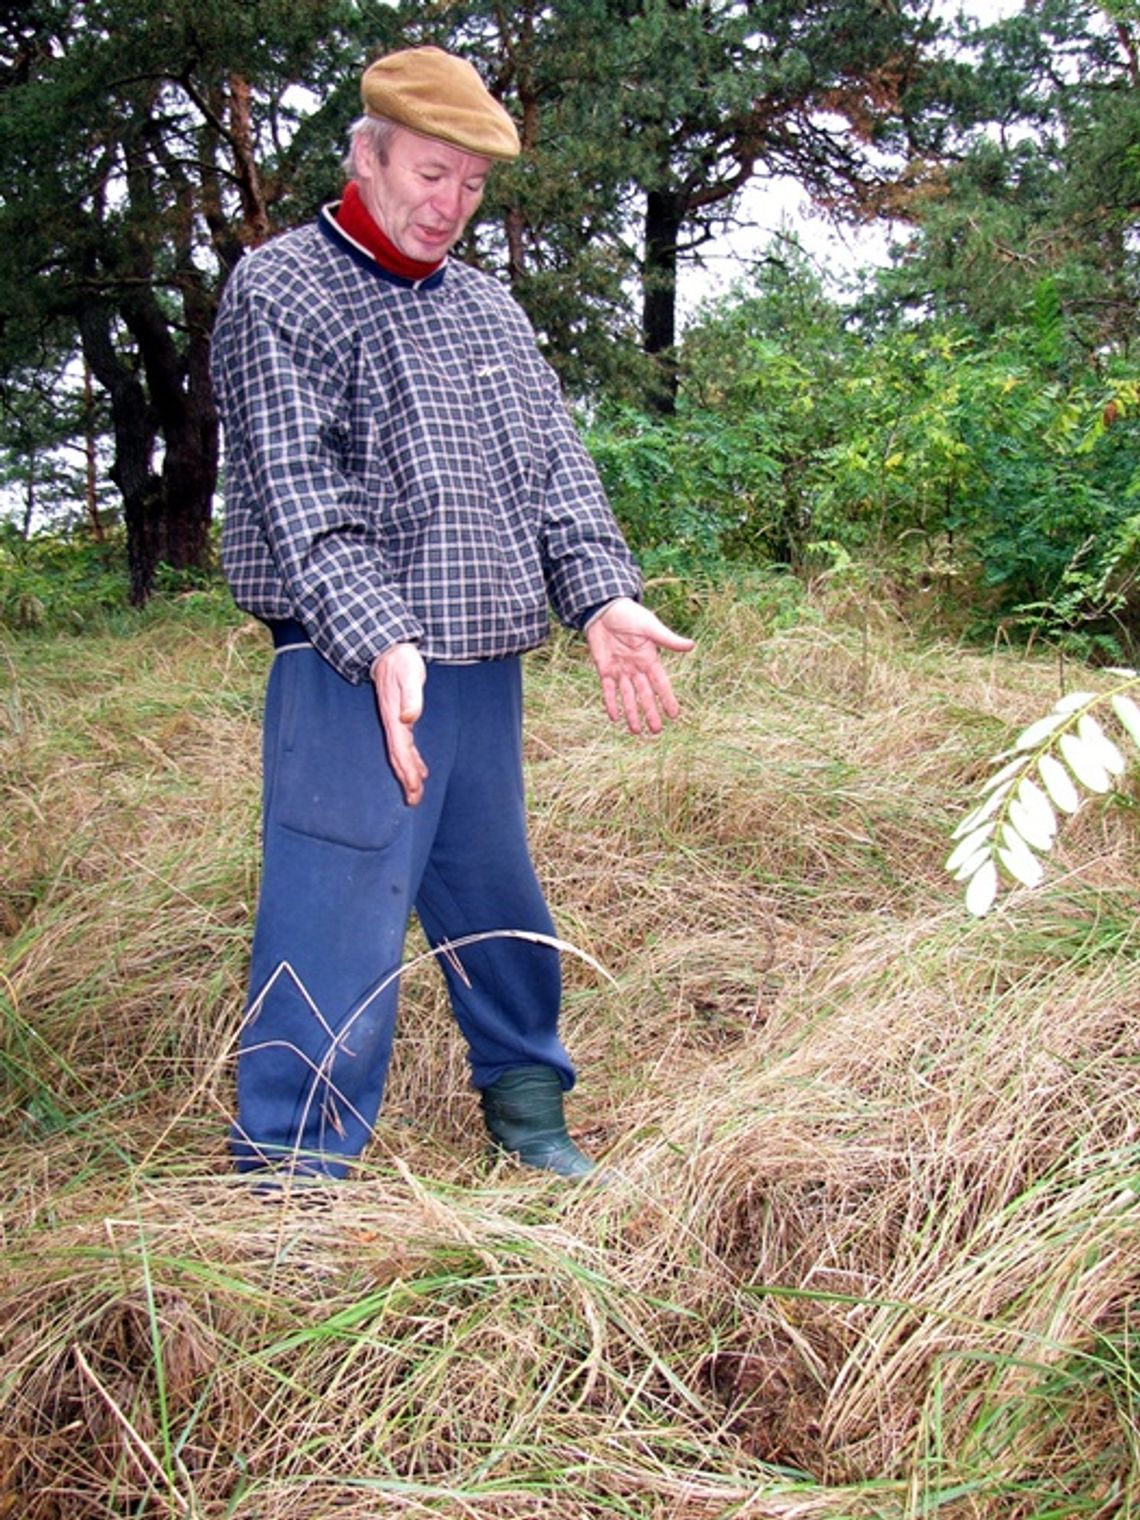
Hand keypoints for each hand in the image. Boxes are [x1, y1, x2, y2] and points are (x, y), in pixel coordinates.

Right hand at [371, 642, 427, 804]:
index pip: (400, 749)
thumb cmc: (401, 661)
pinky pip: (404, 744)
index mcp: (394, 716)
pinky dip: (411, 759)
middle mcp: (393, 722)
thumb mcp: (410, 674)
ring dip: (407, 773)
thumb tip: (411, 718)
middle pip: (398, 757)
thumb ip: (412, 696)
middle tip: (413, 801)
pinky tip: (420, 770)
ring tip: (414, 794)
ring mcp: (394, 721)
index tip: (414, 788)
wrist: (389, 650)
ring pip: (400, 753)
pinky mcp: (399, 717)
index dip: (407, 770)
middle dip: (405, 779)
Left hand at [585, 597, 693, 734]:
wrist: (603, 609)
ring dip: (632, 713)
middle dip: (650, 713)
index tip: (674, 715)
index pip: (661, 684)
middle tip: (656, 731)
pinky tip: (615, 718)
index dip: (667, 699)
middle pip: (645, 695)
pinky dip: (611, 703)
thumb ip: (668, 639)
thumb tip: (691, 646)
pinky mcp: (604, 669)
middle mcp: (636, 668)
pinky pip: (608, 690)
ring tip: (636, 731)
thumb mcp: (650, 627)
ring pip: (628, 697)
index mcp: (649, 659)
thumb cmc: (629, 615)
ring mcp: (620, 670)